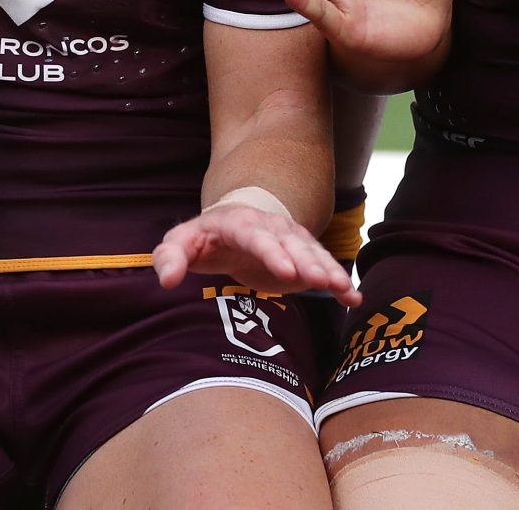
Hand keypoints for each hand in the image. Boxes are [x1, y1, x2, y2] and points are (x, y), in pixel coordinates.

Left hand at [152, 188, 358, 303]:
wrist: (236, 221)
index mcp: (239, 223)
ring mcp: (292, 240)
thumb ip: (170, 257)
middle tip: (321, 280)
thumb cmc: (205, 238)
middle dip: (306, 262)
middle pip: (291, 245)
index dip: (272, 253)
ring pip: (313, 254)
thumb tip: (166, 280)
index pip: (256, 237)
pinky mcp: (304, 256)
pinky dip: (339, 282)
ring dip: (329, 270)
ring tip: (343, 288)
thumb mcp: (181, 243)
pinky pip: (325, 267)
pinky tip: (352, 298)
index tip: (286, 272)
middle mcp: (271, 228)